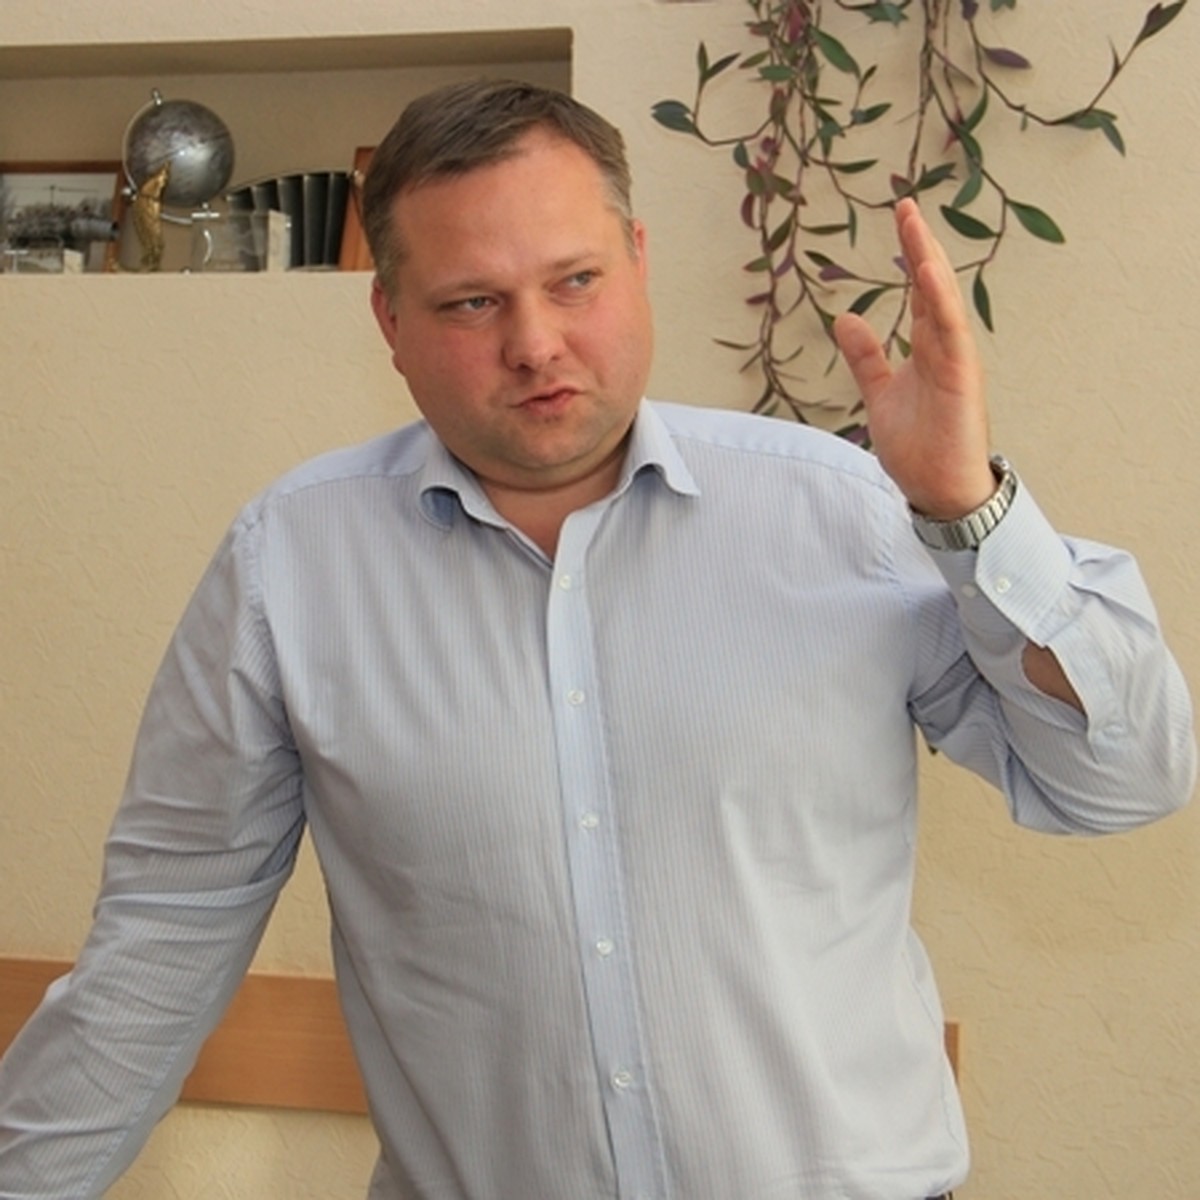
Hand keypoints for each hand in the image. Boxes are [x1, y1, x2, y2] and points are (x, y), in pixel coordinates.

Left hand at [833, 198, 993, 518]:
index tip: (901, 217)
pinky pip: (952, 333)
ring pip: (943, 302)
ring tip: (914, 224)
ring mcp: (955, 362)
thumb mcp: (881, 394)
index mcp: (928, 349)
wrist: (936, 490)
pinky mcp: (962, 379)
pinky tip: (929, 272)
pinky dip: (941, 302)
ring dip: (929, 263)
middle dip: (920, 245)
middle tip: (905, 204)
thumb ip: (867, 358)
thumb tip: (845, 319)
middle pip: (932, 286)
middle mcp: (945, 348)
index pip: (919, 291)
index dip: (911, 254)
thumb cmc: (919, 446)